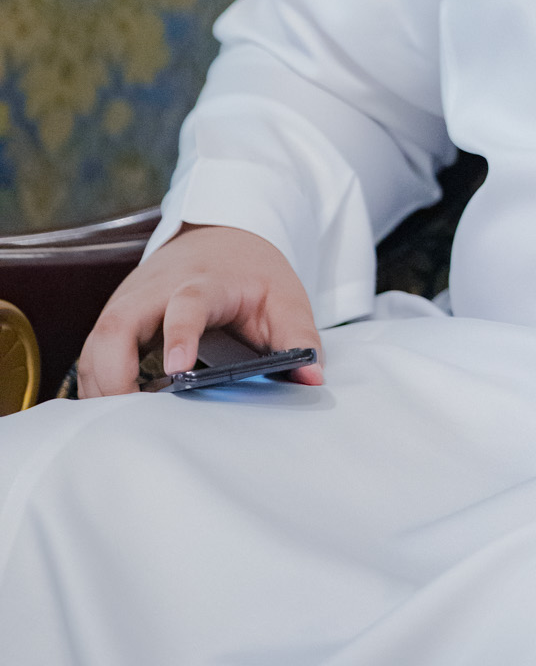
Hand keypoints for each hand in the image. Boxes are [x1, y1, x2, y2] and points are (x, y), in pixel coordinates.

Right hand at [78, 224, 324, 397]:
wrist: (220, 236)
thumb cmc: (252, 274)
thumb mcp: (285, 296)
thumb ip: (299, 336)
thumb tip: (312, 378)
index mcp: (204, 282)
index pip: (186, 303)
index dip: (179, 335)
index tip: (177, 371)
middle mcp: (156, 289)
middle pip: (117, 324)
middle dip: (115, 373)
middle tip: (132, 419)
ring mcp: (129, 302)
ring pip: (96, 343)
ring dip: (101, 387)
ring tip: (121, 429)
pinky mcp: (115, 318)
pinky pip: (92, 354)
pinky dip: (96, 386)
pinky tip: (114, 414)